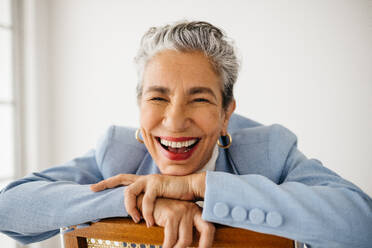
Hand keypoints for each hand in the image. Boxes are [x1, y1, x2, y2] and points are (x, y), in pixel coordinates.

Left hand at [90, 173, 205, 226]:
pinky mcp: (157, 184)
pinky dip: (146, 213)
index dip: (108, 183)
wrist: (192, 188)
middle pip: (120, 178)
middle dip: (105, 184)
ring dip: (130, 208)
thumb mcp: (160, 199)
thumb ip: (149, 202)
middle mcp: (144, 179)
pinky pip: (146, 200)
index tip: (94, 187)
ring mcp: (150, 180)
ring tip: (137, 219)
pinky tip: (149, 222)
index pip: (122, 179)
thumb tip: (141, 212)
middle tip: (93, 189)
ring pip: (130, 192)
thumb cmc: (177, 195)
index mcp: (143, 182)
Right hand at [138, 195, 214, 247]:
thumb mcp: (181, 220)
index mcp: (197, 212)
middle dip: (202, 246)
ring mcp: (183, 211)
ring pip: (185, 240)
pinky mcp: (171, 214)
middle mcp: (193, 209)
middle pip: (207, 230)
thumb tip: (195, 245)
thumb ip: (189, 230)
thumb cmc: (166, 214)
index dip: (208, 242)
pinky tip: (165, 247)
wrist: (149, 202)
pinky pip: (171, 239)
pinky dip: (167, 247)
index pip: (210, 228)